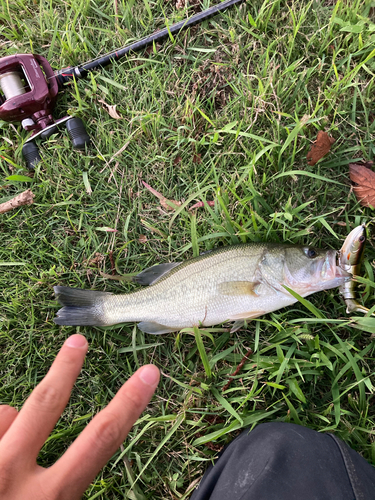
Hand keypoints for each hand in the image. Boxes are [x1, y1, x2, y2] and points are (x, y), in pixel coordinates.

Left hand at [0, 334, 159, 499]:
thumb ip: (60, 486)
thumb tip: (64, 458)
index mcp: (52, 497)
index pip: (101, 438)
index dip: (129, 402)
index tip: (148, 373)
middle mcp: (12, 475)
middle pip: (47, 401)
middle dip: (66, 367)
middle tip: (78, 341)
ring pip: (6, 413)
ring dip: (13, 424)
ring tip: (7, 455)